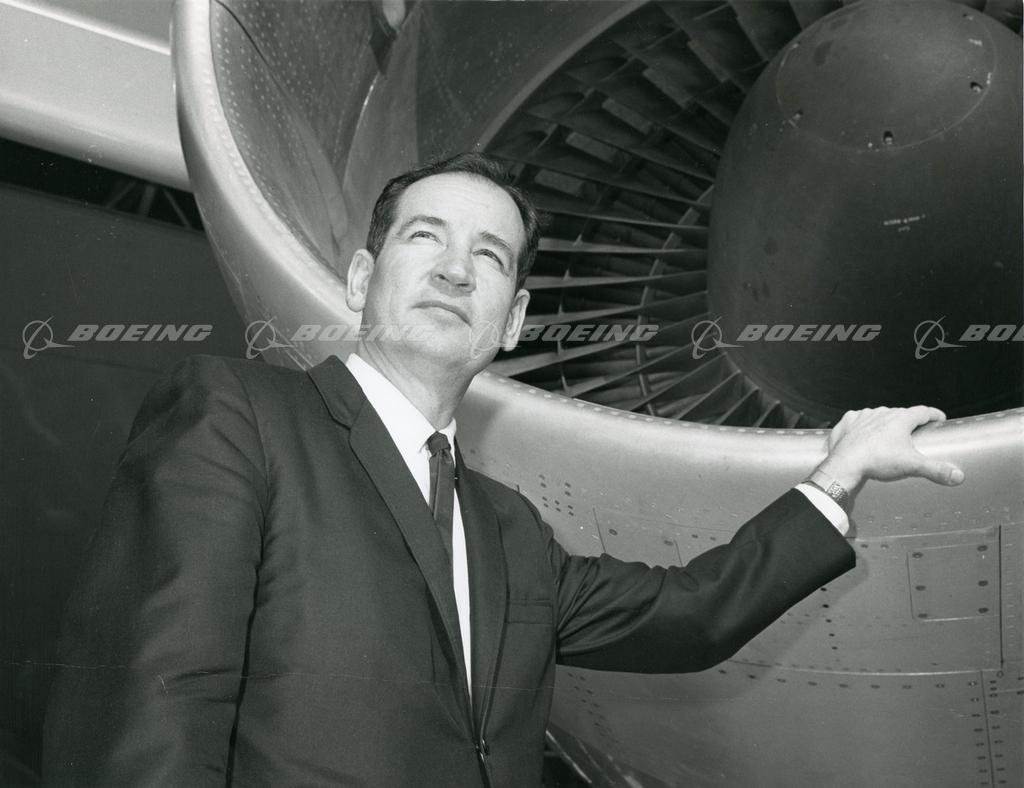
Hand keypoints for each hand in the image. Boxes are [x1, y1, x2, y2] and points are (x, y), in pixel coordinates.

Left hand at [816, 406, 964, 491]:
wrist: (845, 464)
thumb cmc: (878, 461)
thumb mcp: (912, 466)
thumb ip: (936, 470)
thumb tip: (958, 476)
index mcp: (900, 419)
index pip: (923, 411)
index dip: (933, 414)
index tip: (939, 418)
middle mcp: (881, 413)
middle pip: (899, 414)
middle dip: (907, 421)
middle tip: (913, 431)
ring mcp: (862, 416)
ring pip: (878, 416)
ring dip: (883, 423)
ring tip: (887, 436)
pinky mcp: (847, 423)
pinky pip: (857, 420)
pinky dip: (861, 426)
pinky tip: (862, 433)